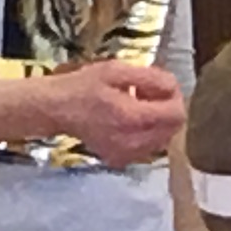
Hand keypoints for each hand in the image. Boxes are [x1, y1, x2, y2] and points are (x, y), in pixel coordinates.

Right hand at [48, 60, 186, 166]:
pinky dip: (145, 133)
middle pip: (173, 128)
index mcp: (132, 118)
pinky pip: (147, 148)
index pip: (176, 115)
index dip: (174, 97)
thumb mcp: (115, 70)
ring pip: (163, 139)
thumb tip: (173, 86)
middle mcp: (133, 143)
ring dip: (157, 121)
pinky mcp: (120, 160)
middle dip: (166, 108)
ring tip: (135, 105)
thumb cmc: (82, 86)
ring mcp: (127, 155)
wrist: (54, 109)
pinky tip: (128, 120)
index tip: (160, 86)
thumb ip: (150, 77)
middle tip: (145, 93)